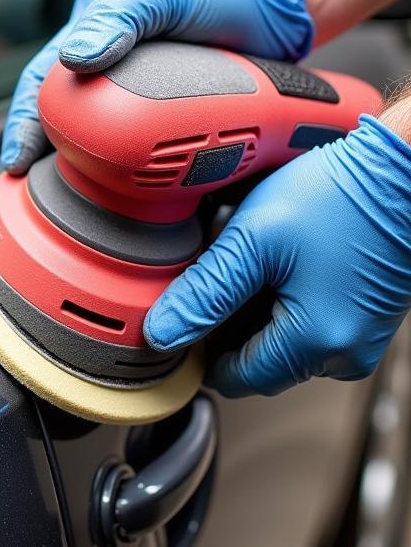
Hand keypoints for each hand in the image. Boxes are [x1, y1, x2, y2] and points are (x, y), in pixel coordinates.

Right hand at [1, 0, 315, 173]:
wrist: (281, 7)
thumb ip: (122, 15)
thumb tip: (77, 56)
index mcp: (95, 29)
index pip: (43, 80)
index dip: (25, 122)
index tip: (19, 158)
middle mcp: (109, 64)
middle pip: (64, 116)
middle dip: (47, 153)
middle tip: (37, 187)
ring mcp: (138, 93)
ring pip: (98, 138)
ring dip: (85, 169)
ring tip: (74, 199)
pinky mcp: (167, 118)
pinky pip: (139, 151)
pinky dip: (130, 176)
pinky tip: (126, 195)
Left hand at [143, 117, 410, 397]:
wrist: (407, 167)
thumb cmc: (343, 196)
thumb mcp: (254, 241)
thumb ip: (204, 293)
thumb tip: (162, 335)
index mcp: (315, 346)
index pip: (235, 379)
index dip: (199, 351)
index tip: (182, 315)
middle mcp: (344, 354)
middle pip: (259, 362)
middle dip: (229, 323)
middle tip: (222, 270)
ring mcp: (360, 337)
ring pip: (281, 341)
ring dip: (255, 308)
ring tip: (253, 258)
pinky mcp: (366, 317)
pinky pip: (308, 322)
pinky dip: (283, 297)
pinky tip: (278, 258)